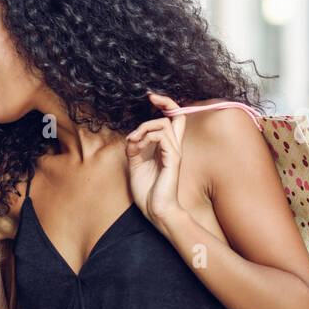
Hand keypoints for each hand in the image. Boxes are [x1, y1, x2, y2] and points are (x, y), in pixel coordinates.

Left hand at [125, 91, 187, 229]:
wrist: (157, 211)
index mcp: (166, 148)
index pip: (172, 120)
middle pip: (177, 116)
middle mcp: (173, 147)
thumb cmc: (148, 191)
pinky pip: (162, 137)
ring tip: (133, 141)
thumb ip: (134, 149)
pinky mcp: (173, 159)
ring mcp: (174, 152)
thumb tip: (131, 137)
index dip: (166, 105)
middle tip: (148, 99)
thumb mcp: (135, 165)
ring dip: (144, 127)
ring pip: (165, 124)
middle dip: (164, 102)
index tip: (152, 97)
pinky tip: (137, 148)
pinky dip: (146, 138)